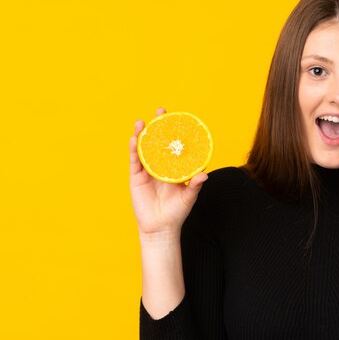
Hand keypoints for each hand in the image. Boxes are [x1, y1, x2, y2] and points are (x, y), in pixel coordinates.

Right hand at [130, 108, 207, 241]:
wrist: (161, 228)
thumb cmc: (177, 212)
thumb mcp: (188, 197)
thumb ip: (195, 185)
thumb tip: (204, 175)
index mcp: (173, 167)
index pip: (174, 145)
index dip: (175, 132)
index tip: (178, 118)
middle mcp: (160, 166)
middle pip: (158, 142)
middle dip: (158, 126)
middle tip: (161, 111)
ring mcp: (147, 170)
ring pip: (144, 148)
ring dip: (142, 134)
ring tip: (142, 122)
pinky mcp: (136, 178)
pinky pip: (135, 161)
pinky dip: (134, 150)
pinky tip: (134, 139)